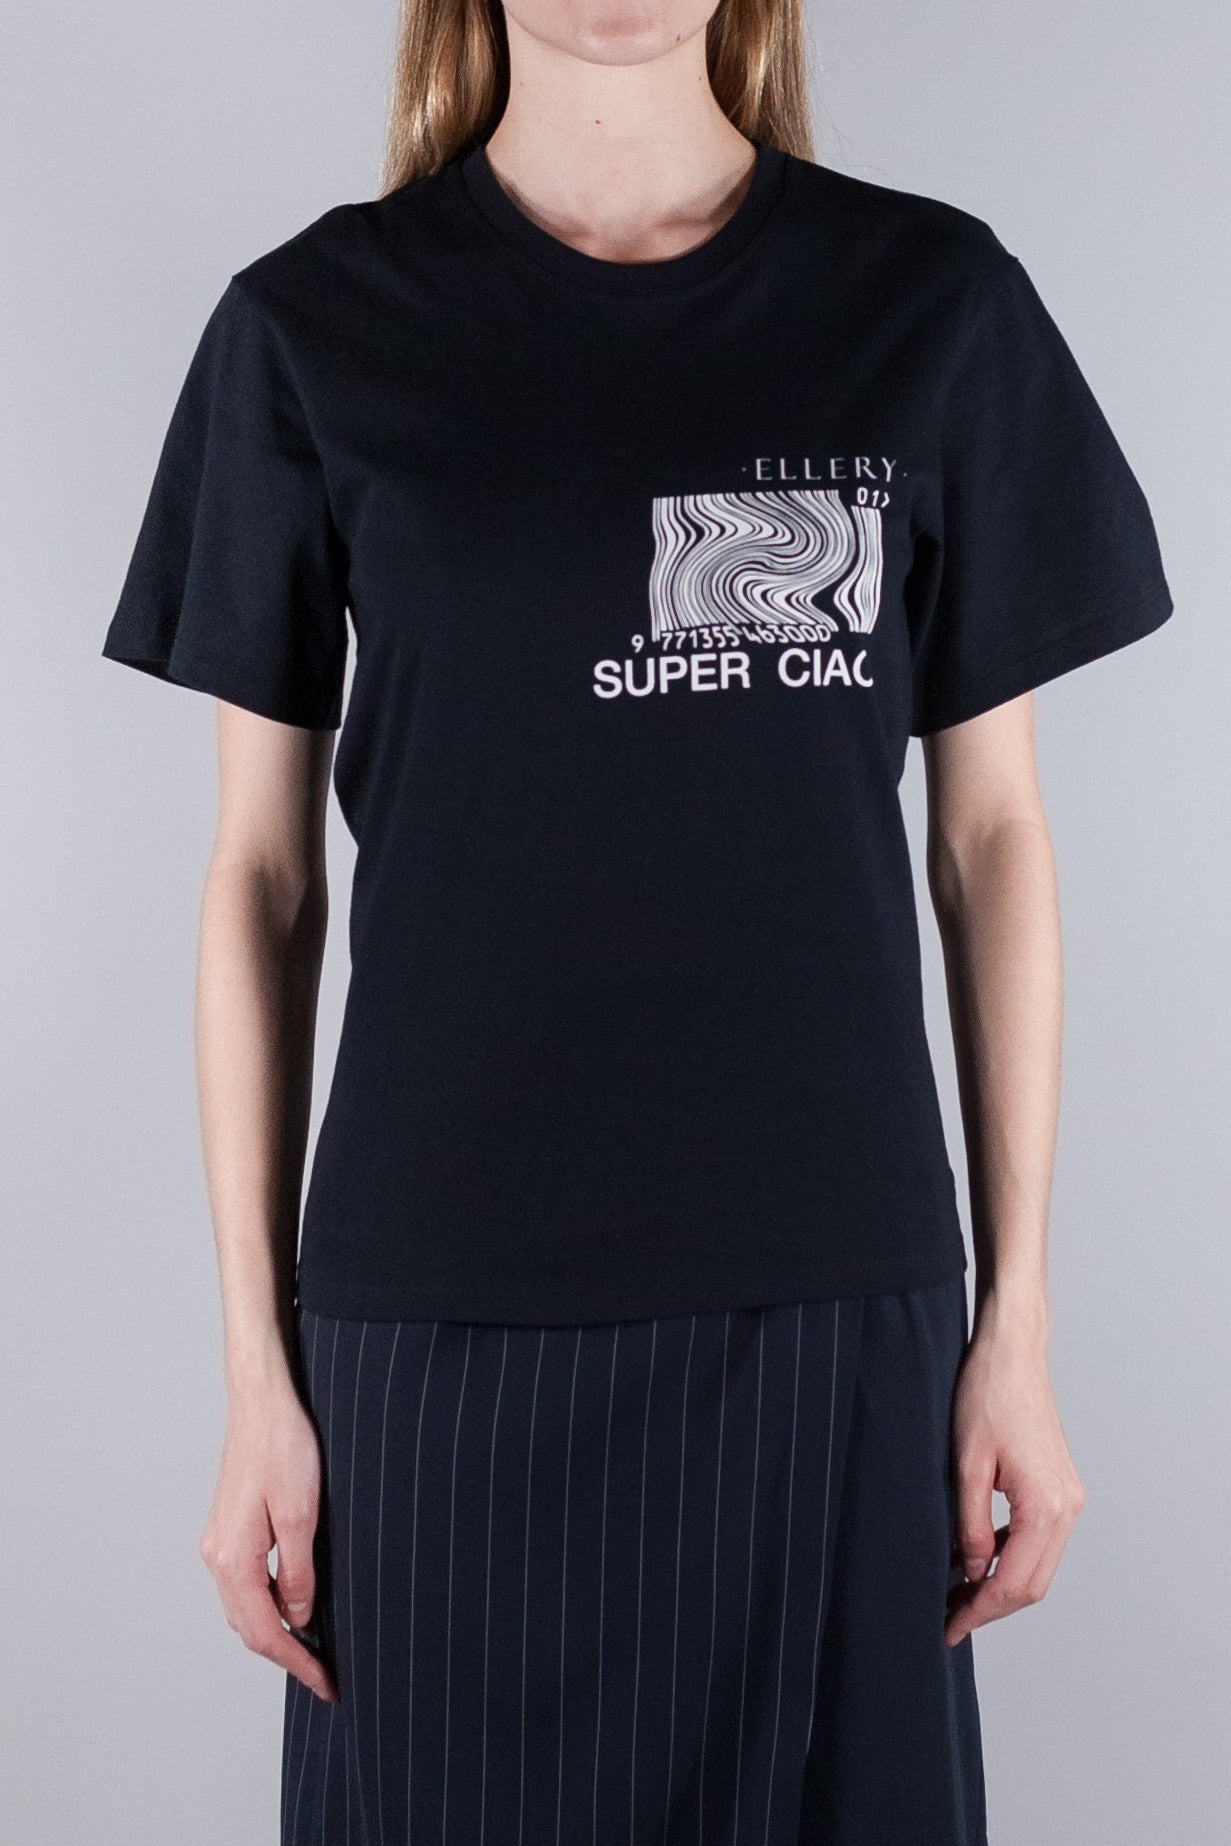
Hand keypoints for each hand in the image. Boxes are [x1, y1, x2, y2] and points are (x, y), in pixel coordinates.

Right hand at [199, 1383, 337, 1700]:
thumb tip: (299, 1618)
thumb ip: (298, 1574)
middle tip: (324, 1674)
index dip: (296, 1663)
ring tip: (313, 1648)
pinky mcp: (227, 1528)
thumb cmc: (283, 1448)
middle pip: (248, 1627)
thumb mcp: (302, 1515)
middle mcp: (216, 1556)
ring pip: (244, 1607)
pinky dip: (266, 1604)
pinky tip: (292, 1606)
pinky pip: (244, 1583)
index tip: (325, 1684)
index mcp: (233, 1558)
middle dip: (285, 1655)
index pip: (265, 1632)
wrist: (261, 1402)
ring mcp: (218, 1542)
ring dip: (275, 1632)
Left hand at [945, 1295, 1085, 1646]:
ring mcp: (1069, 1498)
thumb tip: (970, 1572)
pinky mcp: (1062, 1488)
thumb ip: (969, 1525)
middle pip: (1033, 1584)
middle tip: (948, 1618)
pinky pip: (1039, 1540)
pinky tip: (977, 1558)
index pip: (1014, 1582)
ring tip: (957, 1595)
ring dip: (1001, 1585)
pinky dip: (1011, 1557)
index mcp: (1045, 1506)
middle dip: (990, 1606)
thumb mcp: (965, 1464)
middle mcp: (1067, 1507)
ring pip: (1038, 1566)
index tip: (948, 1628)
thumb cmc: (986, 1396)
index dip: (979, 1611)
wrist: (1012, 1354)